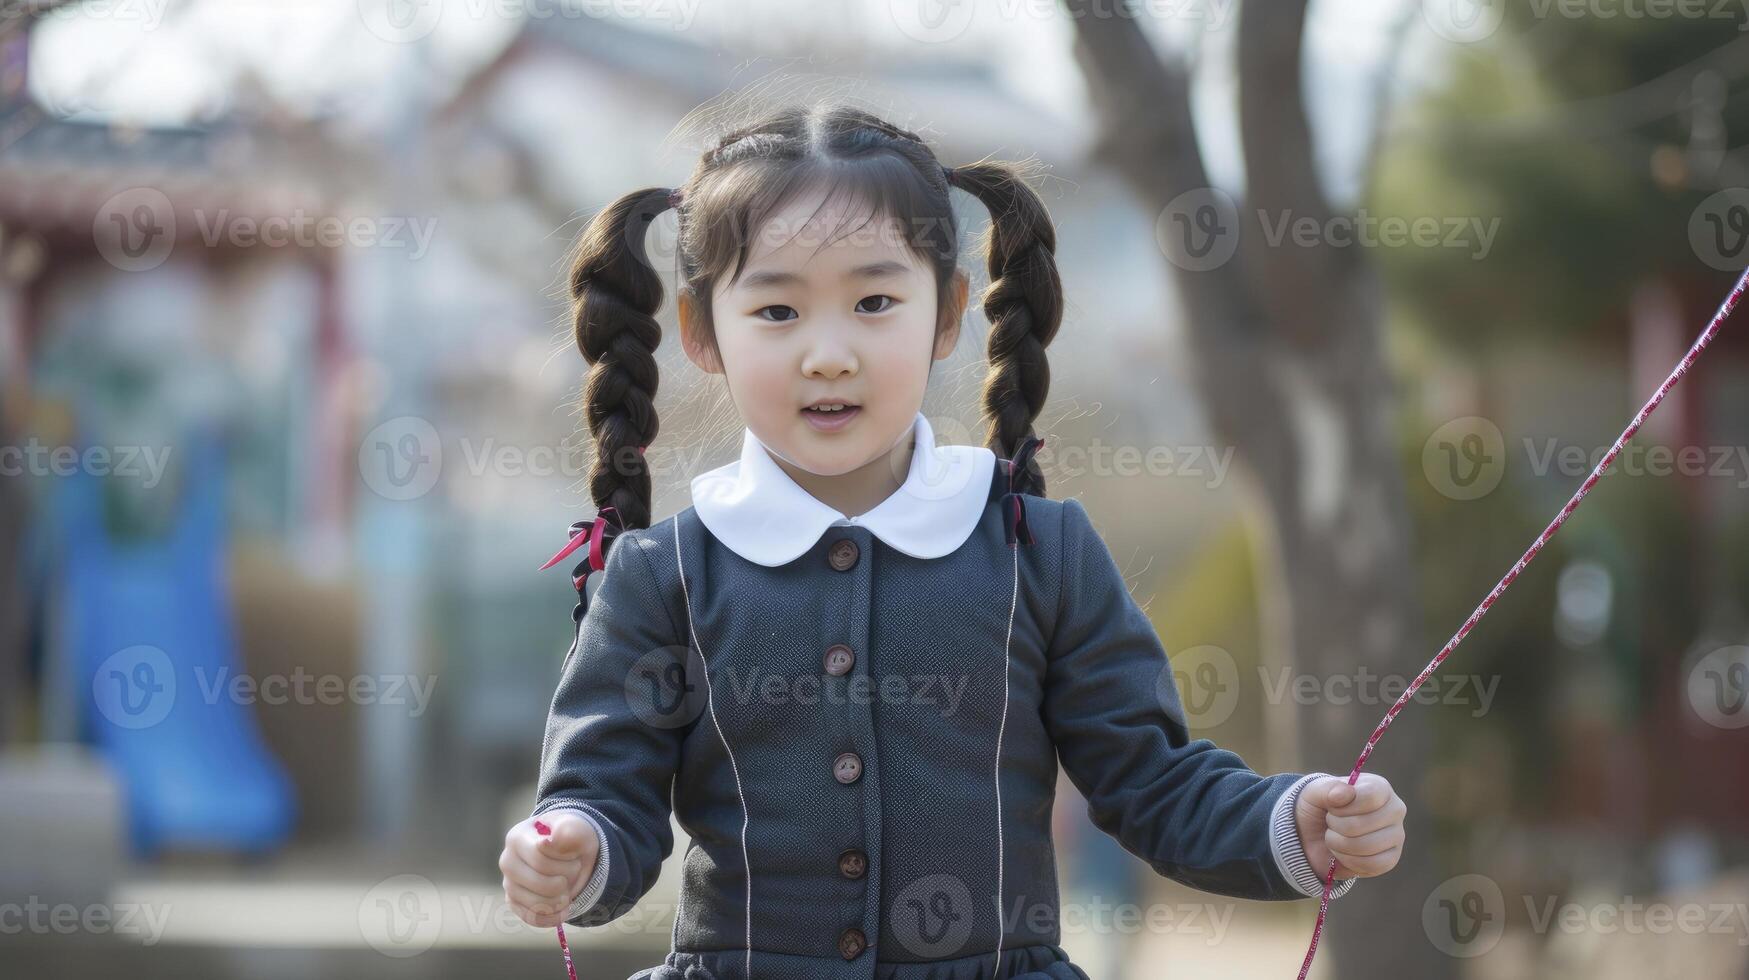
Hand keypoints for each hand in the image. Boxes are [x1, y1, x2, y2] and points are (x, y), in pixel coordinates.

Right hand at [500, 812, 597, 927]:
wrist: (571, 854)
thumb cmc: (572, 839)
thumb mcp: (577, 829)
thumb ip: (568, 831)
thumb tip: (546, 843)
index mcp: (517, 838)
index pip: (541, 861)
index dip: (566, 863)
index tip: (575, 856)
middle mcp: (507, 862)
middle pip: (540, 884)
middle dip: (566, 881)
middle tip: (574, 871)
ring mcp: (509, 884)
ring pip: (536, 905)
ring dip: (561, 900)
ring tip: (568, 888)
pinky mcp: (514, 904)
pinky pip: (533, 918)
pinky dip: (554, 917)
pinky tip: (564, 908)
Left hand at [1295, 773, 1404, 884]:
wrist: (1314, 835)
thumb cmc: (1319, 808)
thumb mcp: (1314, 792)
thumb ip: (1328, 788)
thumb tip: (1348, 793)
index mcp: (1379, 787)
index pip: (1371, 797)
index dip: (1344, 806)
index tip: (1331, 806)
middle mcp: (1394, 809)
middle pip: (1364, 824)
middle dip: (1336, 825)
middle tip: (1331, 822)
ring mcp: (1396, 835)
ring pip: (1366, 846)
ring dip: (1339, 844)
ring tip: (1335, 836)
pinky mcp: (1391, 859)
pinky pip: (1372, 865)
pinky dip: (1348, 861)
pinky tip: (1342, 852)